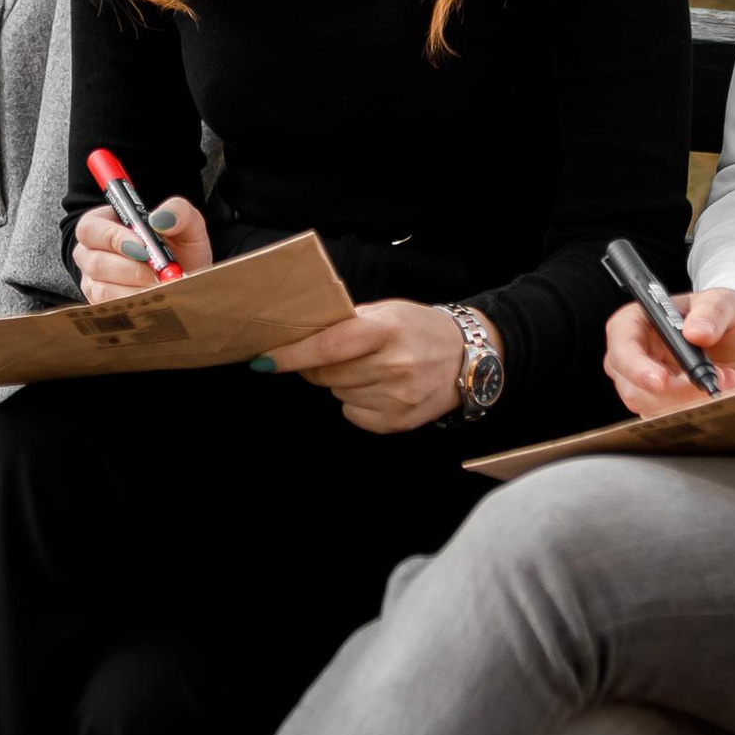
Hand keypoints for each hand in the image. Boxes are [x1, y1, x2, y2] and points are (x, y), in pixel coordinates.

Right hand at [72, 194, 212, 301]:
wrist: (188, 281)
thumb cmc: (180, 250)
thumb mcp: (188, 224)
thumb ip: (178, 211)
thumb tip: (160, 219)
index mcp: (103, 224)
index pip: (90, 228)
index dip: (113, 238)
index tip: (143, 248)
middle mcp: (91, 253)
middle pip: (94, 262)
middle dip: (131, 269)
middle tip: (158, 274)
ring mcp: (93, 282)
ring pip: (102, 289)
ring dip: (136, 290)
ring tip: (161, 287)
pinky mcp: (101, 306)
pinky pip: (111, 309)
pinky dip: (136, 306)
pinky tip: (155, 301)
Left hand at [269, 297, 472, 432]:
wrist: (469, 358)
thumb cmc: (419, 329)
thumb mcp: (388, 312)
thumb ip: (349, 322)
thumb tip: (302, 336)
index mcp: (387, 330)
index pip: (329, 345)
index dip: (293, 355)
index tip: (265, 361)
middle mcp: (394, 365)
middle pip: (327, 375)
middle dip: (317, 367)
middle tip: (330, 357)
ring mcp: (398, 396)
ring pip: (339, 394)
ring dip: (342, 383)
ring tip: (371, 369)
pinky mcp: (399, 421)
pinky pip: (354, 414)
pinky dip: (357, 402)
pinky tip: (380, 389)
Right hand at [603, 284, 734, 419]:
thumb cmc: (726, 316)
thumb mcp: (725, 302)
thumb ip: (712, 312)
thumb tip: (695, 331)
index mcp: (642, 321)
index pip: (622, 344)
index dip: (635, 366)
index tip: (661, 380)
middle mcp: (639, 354)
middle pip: (632, 386)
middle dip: (674, 391)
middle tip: (710, 382)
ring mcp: (649, 383)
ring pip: (654, 408)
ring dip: (694, 400)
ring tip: (729, 378)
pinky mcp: (666, 404)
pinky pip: (674, 417)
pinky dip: (702, 409)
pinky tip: (725, 389)